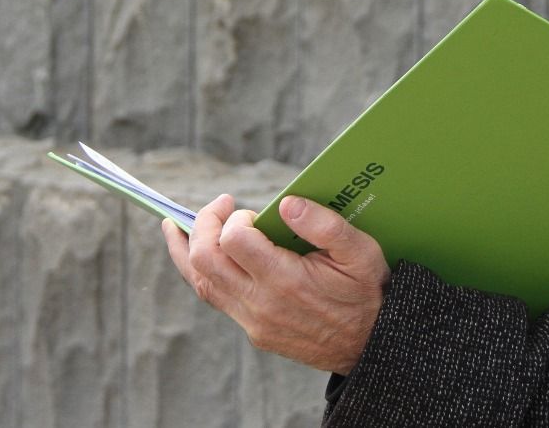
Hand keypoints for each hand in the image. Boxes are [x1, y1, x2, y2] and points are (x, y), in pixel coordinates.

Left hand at [164, 193, 390, 373]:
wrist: (371, 345)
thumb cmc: (366, 291)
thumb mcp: (360, 252)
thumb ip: (325, 225)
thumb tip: (286, 203)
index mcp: (286, 281)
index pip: (233, 241)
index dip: (233, 219)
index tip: (248, 211)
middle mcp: (262, 304)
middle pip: (204, 261)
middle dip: (202, 225)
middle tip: (220, 206)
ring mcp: (254, 322)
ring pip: (201, 283)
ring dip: (185, 250)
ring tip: (177, 226)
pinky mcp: (255, 331)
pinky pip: (215, 298)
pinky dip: (200, 272)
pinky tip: (198, 254)